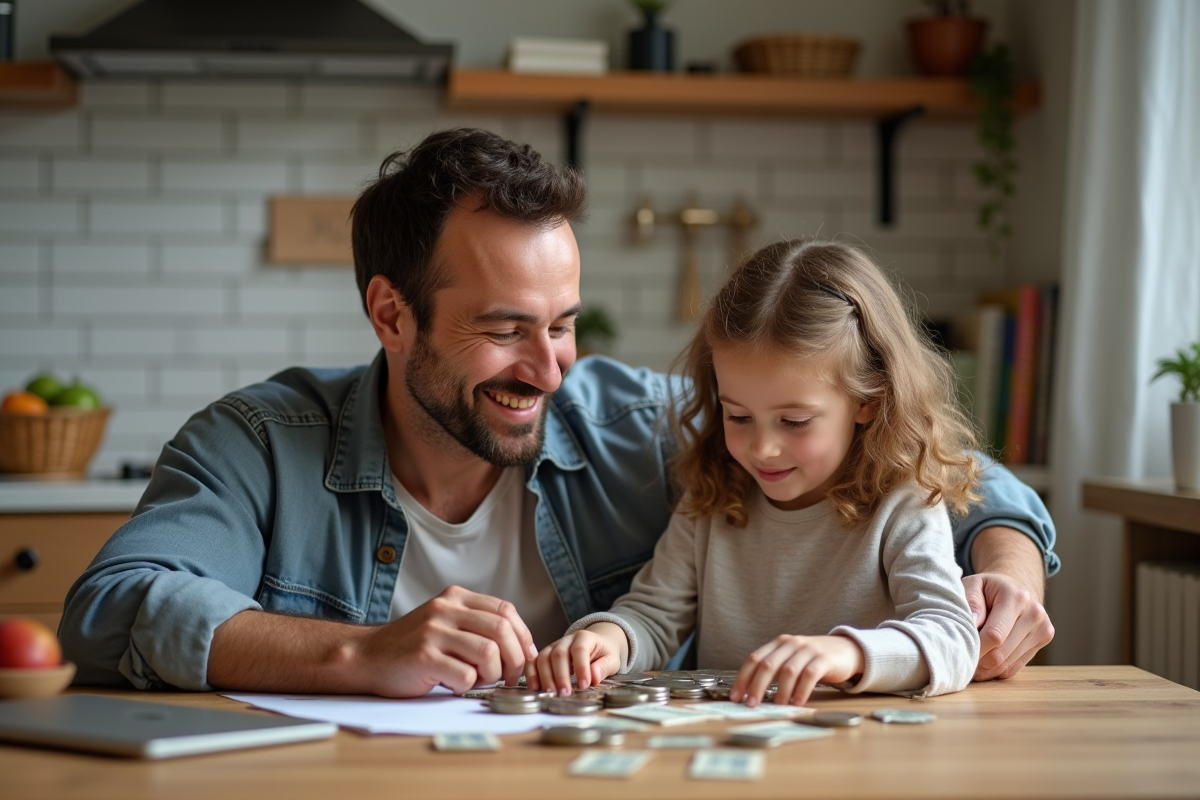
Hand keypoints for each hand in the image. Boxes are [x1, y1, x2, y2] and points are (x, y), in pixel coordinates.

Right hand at [357, 585, 536, 695]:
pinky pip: (465, 675)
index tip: (527, 656)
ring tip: (479, 680)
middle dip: (516, 659)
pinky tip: (454, 684)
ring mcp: (433, 632)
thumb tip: (521, 647)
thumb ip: (476, 626)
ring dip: (492, 674)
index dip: (523, 636)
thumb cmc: (411, 646)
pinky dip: (467, 686)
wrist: (366, 657)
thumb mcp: (444, 622)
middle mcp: (445, 609)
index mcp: (455, 597)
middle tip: (511, 678)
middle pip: (502, 631)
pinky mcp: (423, 657)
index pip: (505, 610)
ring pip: (488, 653)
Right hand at [525, 623, 626, 695]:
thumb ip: (603, 667)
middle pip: (559, 654)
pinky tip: (535, 687)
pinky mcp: (546, 654)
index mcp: (585, 637)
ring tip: (551, 693)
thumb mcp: (612, 659)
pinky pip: (534, 661)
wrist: (597, 644)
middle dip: (560, 676)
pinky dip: (532, 674)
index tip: (584, 685)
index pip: (580, 650)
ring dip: (545, 677)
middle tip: (564, 693)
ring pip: (544, 657)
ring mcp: (554, 645)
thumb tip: (593, 677)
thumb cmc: (604, 653)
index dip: (581, 667)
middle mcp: (567, 639)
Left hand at [730, 634, 864, 706]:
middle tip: (752, 704)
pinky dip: (802, 690)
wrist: (846, 650)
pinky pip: (810, 675)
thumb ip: (775, 671)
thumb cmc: (813, 659)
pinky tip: (797, 702)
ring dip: (781, 691)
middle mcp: (791, 644)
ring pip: (788, 670)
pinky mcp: (825, 659)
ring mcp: (808, 650)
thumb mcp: (791, 659)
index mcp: (779, 644)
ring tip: (777, 706)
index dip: (743, 678)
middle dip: (757, 686)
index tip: (736, 696)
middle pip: (768, 664)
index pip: (754, 659)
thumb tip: (752, 695)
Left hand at [963, 572, 1054, 680]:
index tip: (959, 649)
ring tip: (971, 657)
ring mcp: (1042, 629)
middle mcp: (1034, 614)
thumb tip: (972, 623)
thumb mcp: (974, 584)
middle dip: (977, 659)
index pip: (995, 635)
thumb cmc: (989, 588)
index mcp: (1016, 598)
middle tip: (962, 656)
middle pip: (1000, 654)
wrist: (1017, 586)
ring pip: (1006, 665)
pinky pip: (1014, 668)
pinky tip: (985, 660)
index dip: (975, 647)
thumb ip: (970, 601)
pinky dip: (996, 669)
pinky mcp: (1044, 640)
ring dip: (985, 667)